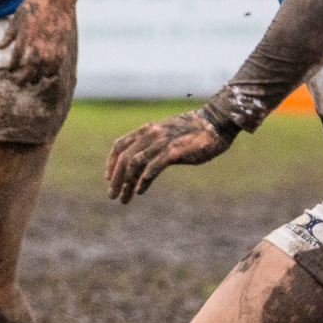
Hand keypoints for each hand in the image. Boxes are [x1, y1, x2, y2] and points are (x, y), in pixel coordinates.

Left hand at [1, 0, 76, 82]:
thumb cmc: (34, 4)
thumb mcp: (17, 17)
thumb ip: (9, 34)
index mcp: (25, 36)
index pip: (17, 57)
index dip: (13, 66)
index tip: (11, 71)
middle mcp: (38, 43)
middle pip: (31, 67)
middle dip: (25, 78)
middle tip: (20, 84)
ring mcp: (51, 45)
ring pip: (45, 68)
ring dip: (38, 77)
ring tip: (34, 81)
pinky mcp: (62, 43)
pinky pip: (58, 62)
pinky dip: (53, 70)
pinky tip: (49, 74)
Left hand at [106, 110, 233, 203]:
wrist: (215, 124)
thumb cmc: (194, 131)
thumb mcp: (168, 133)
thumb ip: (155, 143)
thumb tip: (145, 160)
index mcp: (147, 130)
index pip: (120, 145)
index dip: (111, 162)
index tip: (108, 178)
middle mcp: (150, 134)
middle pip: (124, 158)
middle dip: (116, 179)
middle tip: (112, 196)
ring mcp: (161, 143)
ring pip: (134, 165)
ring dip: (126, 184)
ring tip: (124, 199)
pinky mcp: (173, 152)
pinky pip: (152, 168)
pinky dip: (143, 181)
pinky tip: (140, 191)